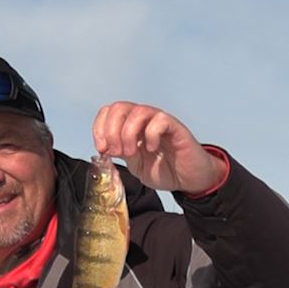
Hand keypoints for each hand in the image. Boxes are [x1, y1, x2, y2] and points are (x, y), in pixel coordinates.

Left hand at [92, 102, 224, 194]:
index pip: (109, 112)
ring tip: (132, 152)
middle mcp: (144, 119)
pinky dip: (151, 135)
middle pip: (119, 107)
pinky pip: (160, 120)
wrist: (189, 180)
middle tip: (116, 152)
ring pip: (138, 111)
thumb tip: (106, 147)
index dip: (99, 128)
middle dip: (111, 130)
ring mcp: (160, 121)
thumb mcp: (136, 166)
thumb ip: (122, 154)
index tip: (102, 148)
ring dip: (128, 134)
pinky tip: (152, 148)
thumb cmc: (165, 170)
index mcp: (131, 126)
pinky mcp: (175, 127)